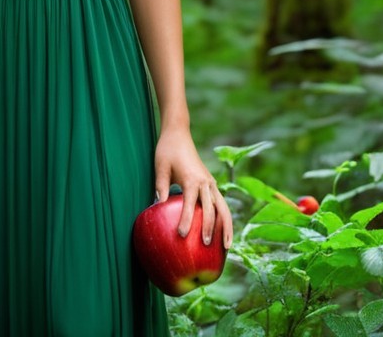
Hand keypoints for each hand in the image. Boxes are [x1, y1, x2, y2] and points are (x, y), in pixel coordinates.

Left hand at [154, 126, 233, 248]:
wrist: (179, 134)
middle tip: (205, 245)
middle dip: (210, 228)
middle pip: (212, 210)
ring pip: (223, 208)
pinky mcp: (212, 184)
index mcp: (192, 179)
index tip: (182, 235)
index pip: (190, 205)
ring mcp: (211, 183)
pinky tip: (223, 233)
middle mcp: (205, 182)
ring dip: (226, 227)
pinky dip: (224, 219)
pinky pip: (221, 204)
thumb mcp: (160, 167)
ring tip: (226, 246)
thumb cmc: (166, 151)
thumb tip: (156, 208)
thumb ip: (160, 187)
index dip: (187, 221)